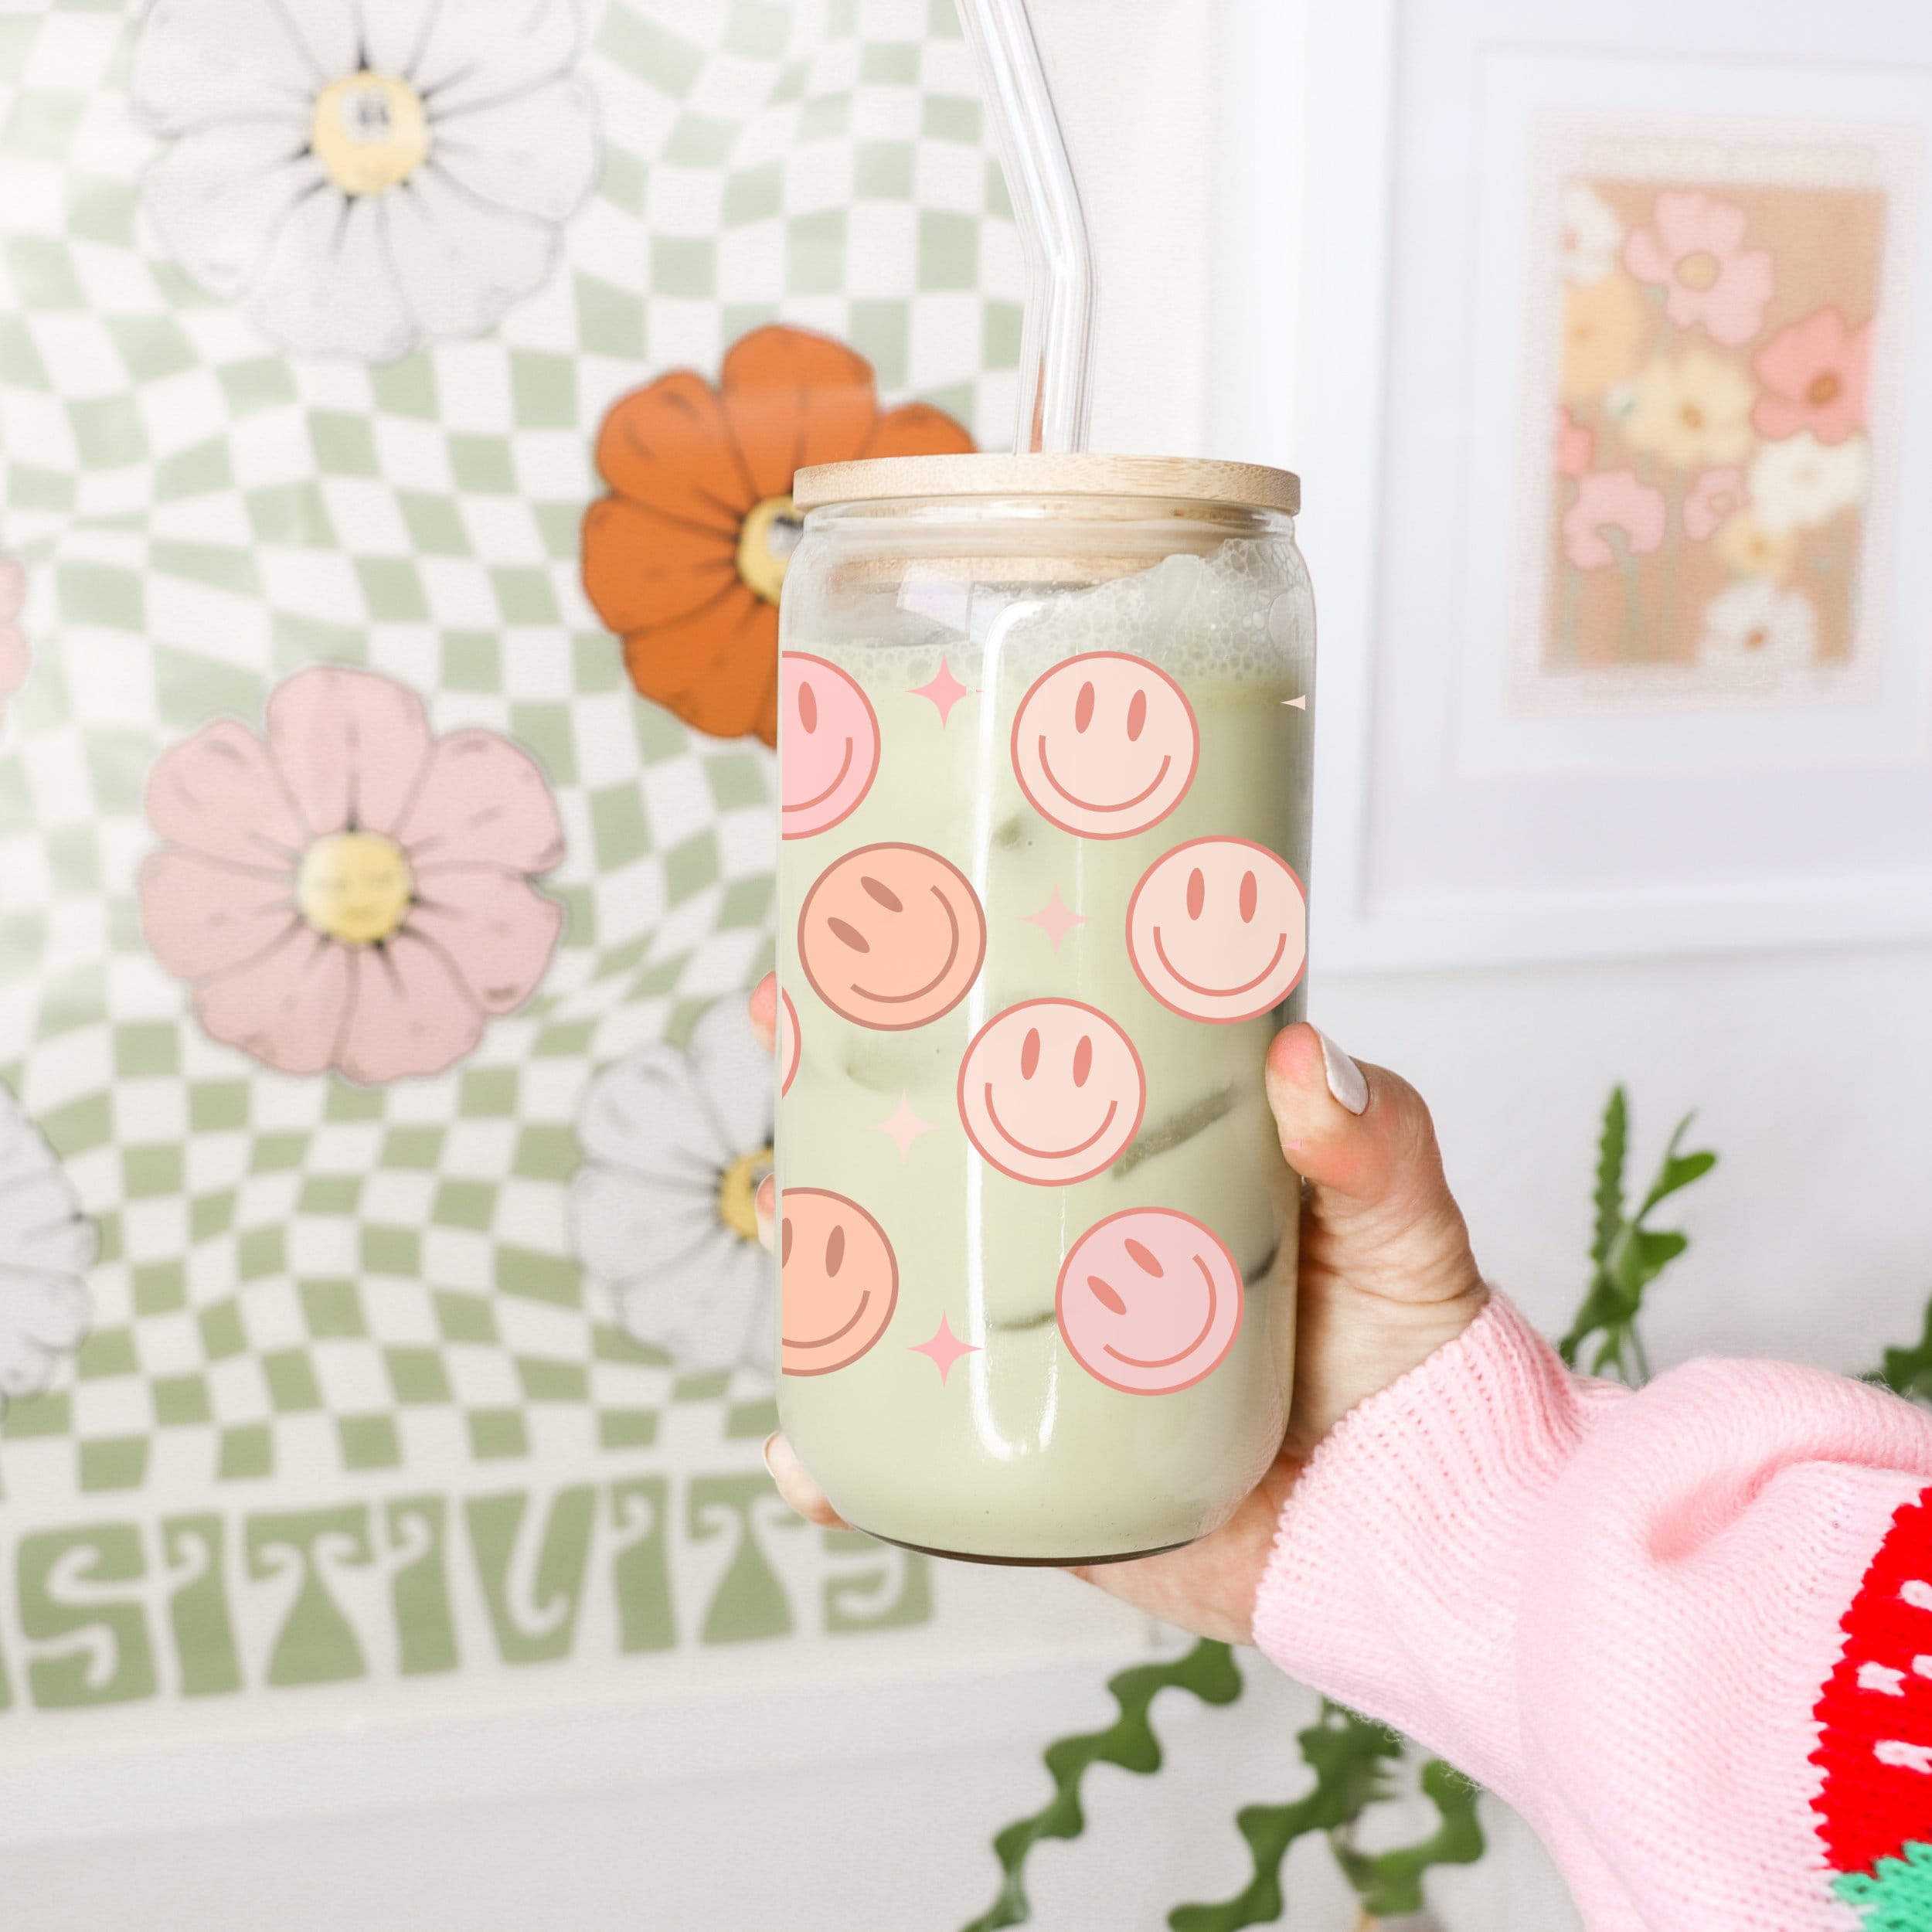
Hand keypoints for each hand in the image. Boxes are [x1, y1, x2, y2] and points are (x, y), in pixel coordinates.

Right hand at [747, 973, 1486, 1644]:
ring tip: (784, 1224)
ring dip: (815, 1266)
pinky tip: (801, 1457)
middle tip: (785, 1058)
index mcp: (1135, 1183)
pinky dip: (844, 1471)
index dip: (923, 1019)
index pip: (1010, 1082)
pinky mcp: (1038, 1483)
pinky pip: (919, 1476)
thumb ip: (1375, 1140)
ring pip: (895, 1307)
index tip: (851, 953)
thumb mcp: (1398, 1221)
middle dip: (831, 1119)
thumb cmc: (1414, 1352)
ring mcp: (1039, 1371)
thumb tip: (1306, 1059)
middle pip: (922, 1184)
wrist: (1431, 1529)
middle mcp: (1068, 1266)